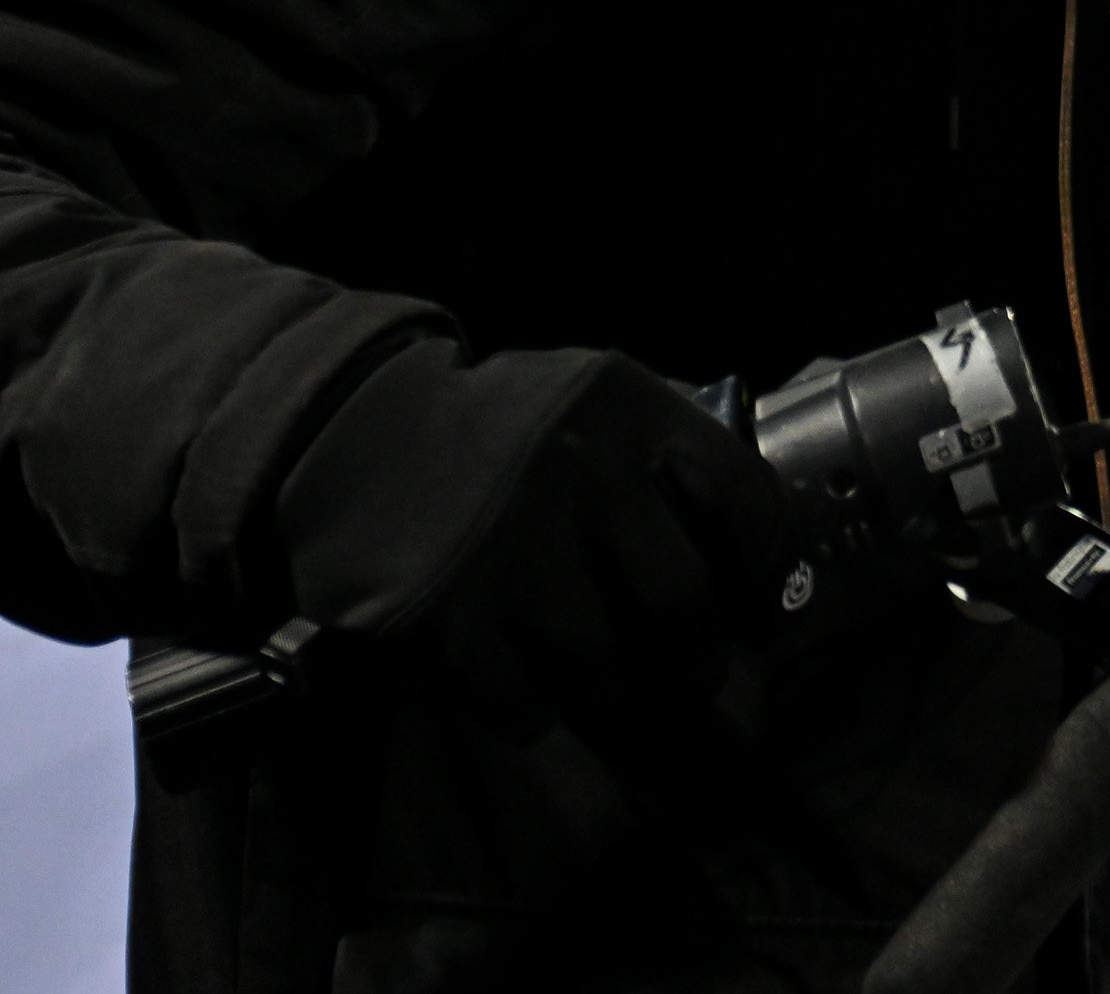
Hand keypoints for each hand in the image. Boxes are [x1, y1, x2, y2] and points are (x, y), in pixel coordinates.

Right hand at [278, 342, 800, 756]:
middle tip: (689, 679)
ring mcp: (514, 546)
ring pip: (607, 669)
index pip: (747, 501)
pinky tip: (519, 682)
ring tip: (604, 689)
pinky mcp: (448, 615)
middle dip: (696, 661)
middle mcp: (582, 471)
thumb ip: (665, 454)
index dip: (766, 571)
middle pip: (683, 605)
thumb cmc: (493, 427)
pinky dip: (532, 710)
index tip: (756, 609)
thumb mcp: (590, 398)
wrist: (343, 431)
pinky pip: (525, 703)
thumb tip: (751, 553)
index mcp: (631, 407)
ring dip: (614, 696)